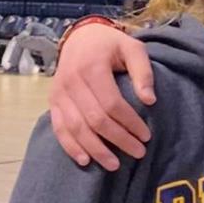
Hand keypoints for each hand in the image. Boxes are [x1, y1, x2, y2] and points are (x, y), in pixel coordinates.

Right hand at [49, 24, 154, 169]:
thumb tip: (150, 101)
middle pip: (95, 119)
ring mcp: (59, 93)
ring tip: (114, 165)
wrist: (81, 37)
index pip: (112, 103)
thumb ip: (143, 72)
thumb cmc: (111, 45)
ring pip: (76, 128)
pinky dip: (70, 146)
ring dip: (96, 149)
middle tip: (138, 153)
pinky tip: (85, 160)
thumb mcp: (133, 48)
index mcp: (92, 67)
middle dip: (118, 140)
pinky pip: (59, 128)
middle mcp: (71, 81)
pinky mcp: (53, 102)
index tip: (146, 136)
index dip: (130, 123)